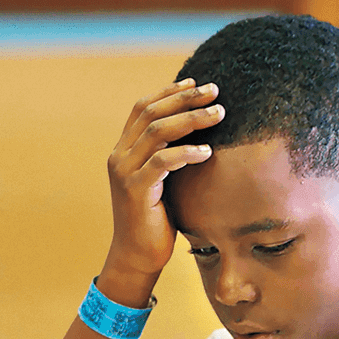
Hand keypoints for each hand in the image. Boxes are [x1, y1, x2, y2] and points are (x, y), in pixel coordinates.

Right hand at [104, 78, 223, 279]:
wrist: (138, 256)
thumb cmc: (156, 219)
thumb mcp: (162, 180)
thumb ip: (169, 155)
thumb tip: (200, 132)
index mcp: (123, 151)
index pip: (142, 108)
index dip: (169, 92)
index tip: (196, 82)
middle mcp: (119, 156)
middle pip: (151, 114)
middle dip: (185, 99)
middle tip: (215, 93)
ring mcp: (124, 172)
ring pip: (157, 132)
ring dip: (191, 119)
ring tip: (219, 114)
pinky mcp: (134, 190)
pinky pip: (162, 162)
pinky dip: (186, 153)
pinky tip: (207, 152)